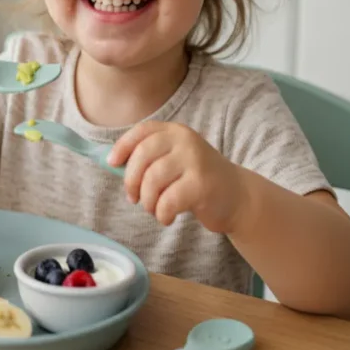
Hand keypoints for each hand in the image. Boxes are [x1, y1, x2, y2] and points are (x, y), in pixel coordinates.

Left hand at [107, 121, 250, 232]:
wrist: (238, 197)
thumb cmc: (197, 180)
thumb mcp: (174, 161)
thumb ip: (149, 159)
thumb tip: (112, 163)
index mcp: (176, 132)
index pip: (142, 131)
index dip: (122, 146)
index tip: (112, 163)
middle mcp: (185, 141)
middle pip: (143, 156)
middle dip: (131, 180)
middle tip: (133, 198)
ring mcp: (195, 161)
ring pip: (153, 180)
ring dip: (147, 200)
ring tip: (154, 209)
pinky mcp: (202, 185)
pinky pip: (168, 200)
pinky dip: (162, 213)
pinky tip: (167, 217)